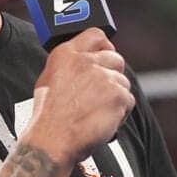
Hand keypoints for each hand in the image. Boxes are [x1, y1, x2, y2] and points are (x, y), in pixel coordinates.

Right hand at [22, 28, 134, 164]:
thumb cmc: (48, 117)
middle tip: (102, 94)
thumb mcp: (49, 80)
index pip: (96, 35)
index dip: (105, 46)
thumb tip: (86, 61)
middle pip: (115, 59)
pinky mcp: (117, 95)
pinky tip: (103, 121)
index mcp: (66, 54)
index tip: (106, 54)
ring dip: (115, 98)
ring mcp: (104, 77)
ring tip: (96, 113)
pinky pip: (128, 101)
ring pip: (123, 82)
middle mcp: (86, 61)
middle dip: (113, 75)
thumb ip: (70, 65)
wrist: (52, 141)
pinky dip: (120, 113)